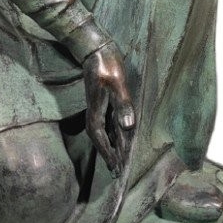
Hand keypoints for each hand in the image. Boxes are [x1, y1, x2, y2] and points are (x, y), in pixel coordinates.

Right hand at [83, 40, 135, 172]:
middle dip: (109, 156)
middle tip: (116, 172)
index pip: (103, 141)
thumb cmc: (107, 66)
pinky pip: (106, 124)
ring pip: (103, 133)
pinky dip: (112, 133)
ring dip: (110, 146)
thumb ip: (122, 105)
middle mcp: (94, 115)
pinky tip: (117, 136)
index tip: (116, 169)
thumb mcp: (117, 84)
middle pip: (102, 140)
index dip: (110, 155)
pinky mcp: (101, 102)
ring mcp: (97, 109)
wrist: (95, 50)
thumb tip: (127, 127)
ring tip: (116, 160)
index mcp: (97, 114)